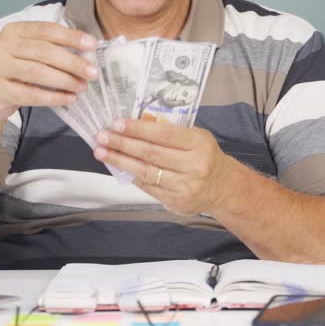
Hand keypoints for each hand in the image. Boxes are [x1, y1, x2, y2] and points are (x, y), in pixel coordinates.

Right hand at [0, 21, 97, 122]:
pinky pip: (30, 94)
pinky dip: (53, 97)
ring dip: (64, 80)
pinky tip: (68, 98)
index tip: (92, 44)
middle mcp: (2, 45)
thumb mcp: (30, 53)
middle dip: (72, 62)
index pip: (46, 30)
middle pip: (44, 51)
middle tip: (93, 72)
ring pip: (37, 72)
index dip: (71, 37)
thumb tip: (87, 53)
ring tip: (82, 87)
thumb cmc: (17, 72)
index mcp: (14, 30)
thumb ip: (53, 48)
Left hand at [94, 118, 239, 215]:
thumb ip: (170, 133)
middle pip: (151, 153)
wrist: (223, 188)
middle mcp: (194, 165)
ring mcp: (185, 186)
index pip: (163, 134)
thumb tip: (134, 127)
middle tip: (102, 137)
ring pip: (146, 172)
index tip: (117, 124)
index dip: (138, 129)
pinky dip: (131, 175)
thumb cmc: (204, 157)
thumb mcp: (196, 138)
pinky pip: (148, 187)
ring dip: (120, 161)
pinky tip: (118, 167)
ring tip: (102, 152)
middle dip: (122, 144)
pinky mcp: (176, 202)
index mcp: (199, 143)